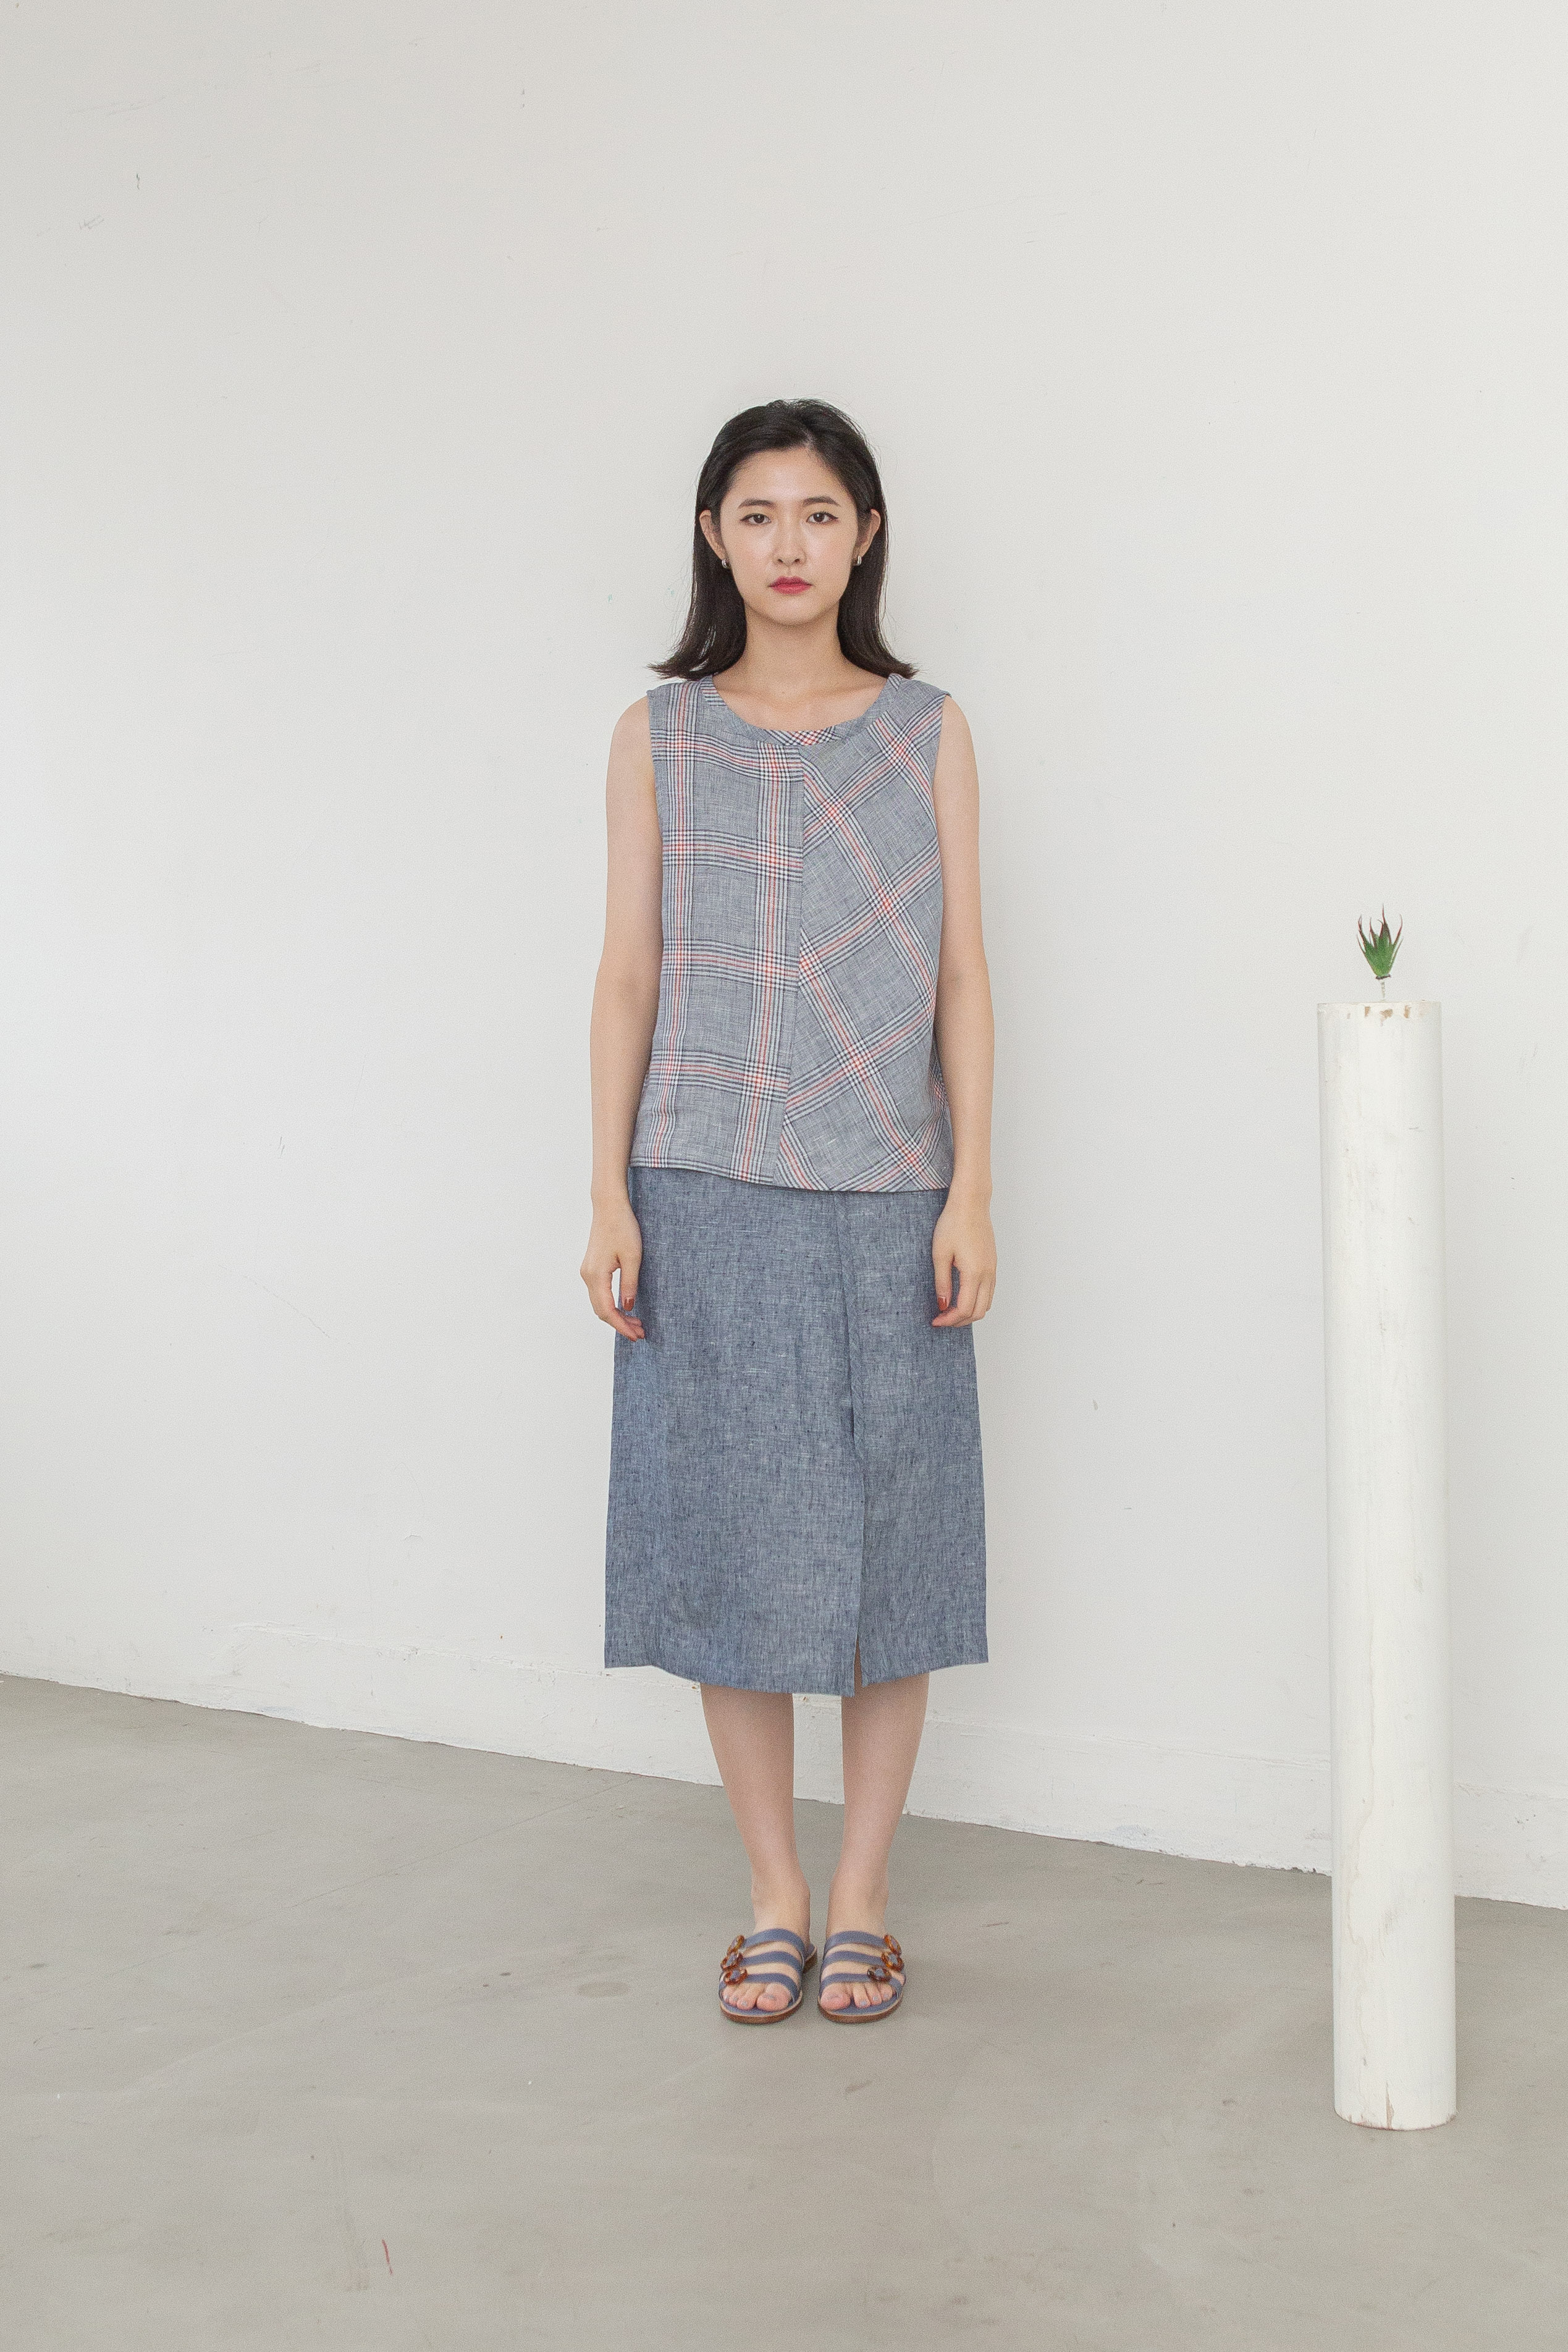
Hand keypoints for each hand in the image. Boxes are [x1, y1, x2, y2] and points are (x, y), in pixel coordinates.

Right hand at [581, 1197, 645, 1339]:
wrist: (609, 1207)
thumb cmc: (622, 1227)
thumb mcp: (633, 1257)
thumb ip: (630, 1284)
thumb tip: (628, 1307)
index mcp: (596, 1275)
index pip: (607, 1311)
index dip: (621, 1326)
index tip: (636, 1336)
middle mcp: (587, 1276)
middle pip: (601, 1310)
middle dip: (620, 1324)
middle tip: (640, 1332)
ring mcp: (587, 1272)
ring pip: (599, 1303)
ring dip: (616, 1315)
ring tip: (636, 1322)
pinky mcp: (592, 1267)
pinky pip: (599, 1293)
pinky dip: (611, 1304)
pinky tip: (625, 1307)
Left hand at [931, 1193, 995, 1326]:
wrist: (971, 1203)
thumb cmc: (953, 1224)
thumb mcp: (940, 1255)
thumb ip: (942, 1283)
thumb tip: (943, 1305)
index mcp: (974, 1273)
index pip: (965, 1309)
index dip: (949, 1320)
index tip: (935, 1320)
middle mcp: (988, 1274)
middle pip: (979, 1312)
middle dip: (960, 1321)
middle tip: (942, 1319)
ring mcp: (993, 1269)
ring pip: (987, 1303)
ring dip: (970, 1312)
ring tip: (950, 1310)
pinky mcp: (992, 1264)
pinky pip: (989, 1292)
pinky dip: (977, 1301)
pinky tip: (961, 1296)